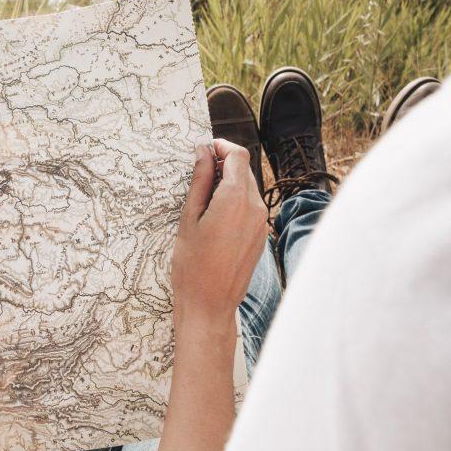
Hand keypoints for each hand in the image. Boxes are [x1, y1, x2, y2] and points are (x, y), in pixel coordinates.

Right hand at [171, 139, 267, 333]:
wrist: (210, 304)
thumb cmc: (192, 264)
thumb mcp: (189, 217)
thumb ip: (199, 180)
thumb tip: (203, 151)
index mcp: (235, 199)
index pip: (238, 155)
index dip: (222, 146)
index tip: (205, 150)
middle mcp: (255, 208)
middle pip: (244, 170)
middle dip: (224, 165)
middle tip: (198, 175)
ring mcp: (261, 223)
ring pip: (248, 188)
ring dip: (229, 184)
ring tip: (204, 200)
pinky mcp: (261, 235)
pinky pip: (251, 207)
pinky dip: (236, 202)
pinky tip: (215, 218)